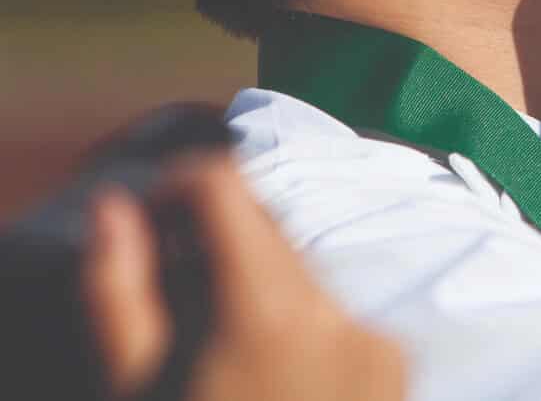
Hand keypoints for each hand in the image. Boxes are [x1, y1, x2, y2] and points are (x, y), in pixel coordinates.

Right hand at [83, 156, 407, 400]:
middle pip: (268, 223)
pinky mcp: (399, 365)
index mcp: (269, 315)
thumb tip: (115, 205)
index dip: (175, 187)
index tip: (146, 219)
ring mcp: (379, 340)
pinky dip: (296, 313)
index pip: (226, 187)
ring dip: (256, 273)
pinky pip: (337, 307)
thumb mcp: (135, 392)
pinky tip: (263, 368)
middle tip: (168, 284)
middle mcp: (339, 313)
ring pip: (303, 264)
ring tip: (211, 337)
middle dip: (213, 233)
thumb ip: (121, 293)